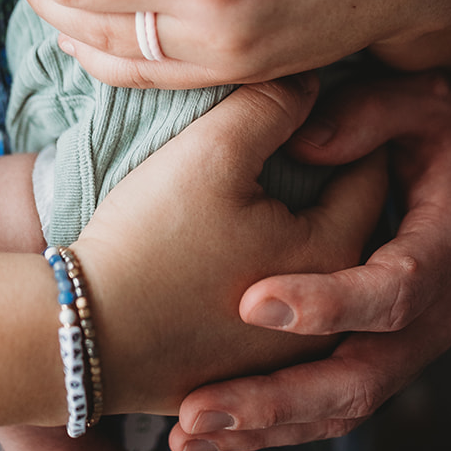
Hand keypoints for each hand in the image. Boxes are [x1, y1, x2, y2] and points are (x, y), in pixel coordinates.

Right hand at [75, 73, 388, 415]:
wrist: (79, 337)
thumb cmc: (149, 239)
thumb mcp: (213, 151)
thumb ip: (274, 103)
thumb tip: (313, 80)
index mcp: (336, 255)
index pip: (371, 169)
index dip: (347, 125)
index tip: (316, 99)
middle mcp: (330, 315)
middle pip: (345, 219)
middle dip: (328, 175)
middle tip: (294, 134)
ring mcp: (289, 351)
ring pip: (311, 262)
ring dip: (297, 223)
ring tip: (262, 184)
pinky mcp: (247, 370)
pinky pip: (276, 302)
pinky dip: (268, 269)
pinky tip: (229, 242)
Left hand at [167, 72, 450, 450]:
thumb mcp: (430, 103)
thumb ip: (371, 115)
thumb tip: (304, 144)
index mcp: (449, 250)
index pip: (393, 292)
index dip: (328, 303)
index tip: (252, 302)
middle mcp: (434, 318)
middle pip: (361, 380)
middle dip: (277, 400)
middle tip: (198, 409)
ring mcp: (409, 349)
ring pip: (342, 408)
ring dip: (264, 426)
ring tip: (188, 434)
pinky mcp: (382, 359)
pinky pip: (332, 407)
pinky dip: (273, 426)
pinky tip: (210, 433)